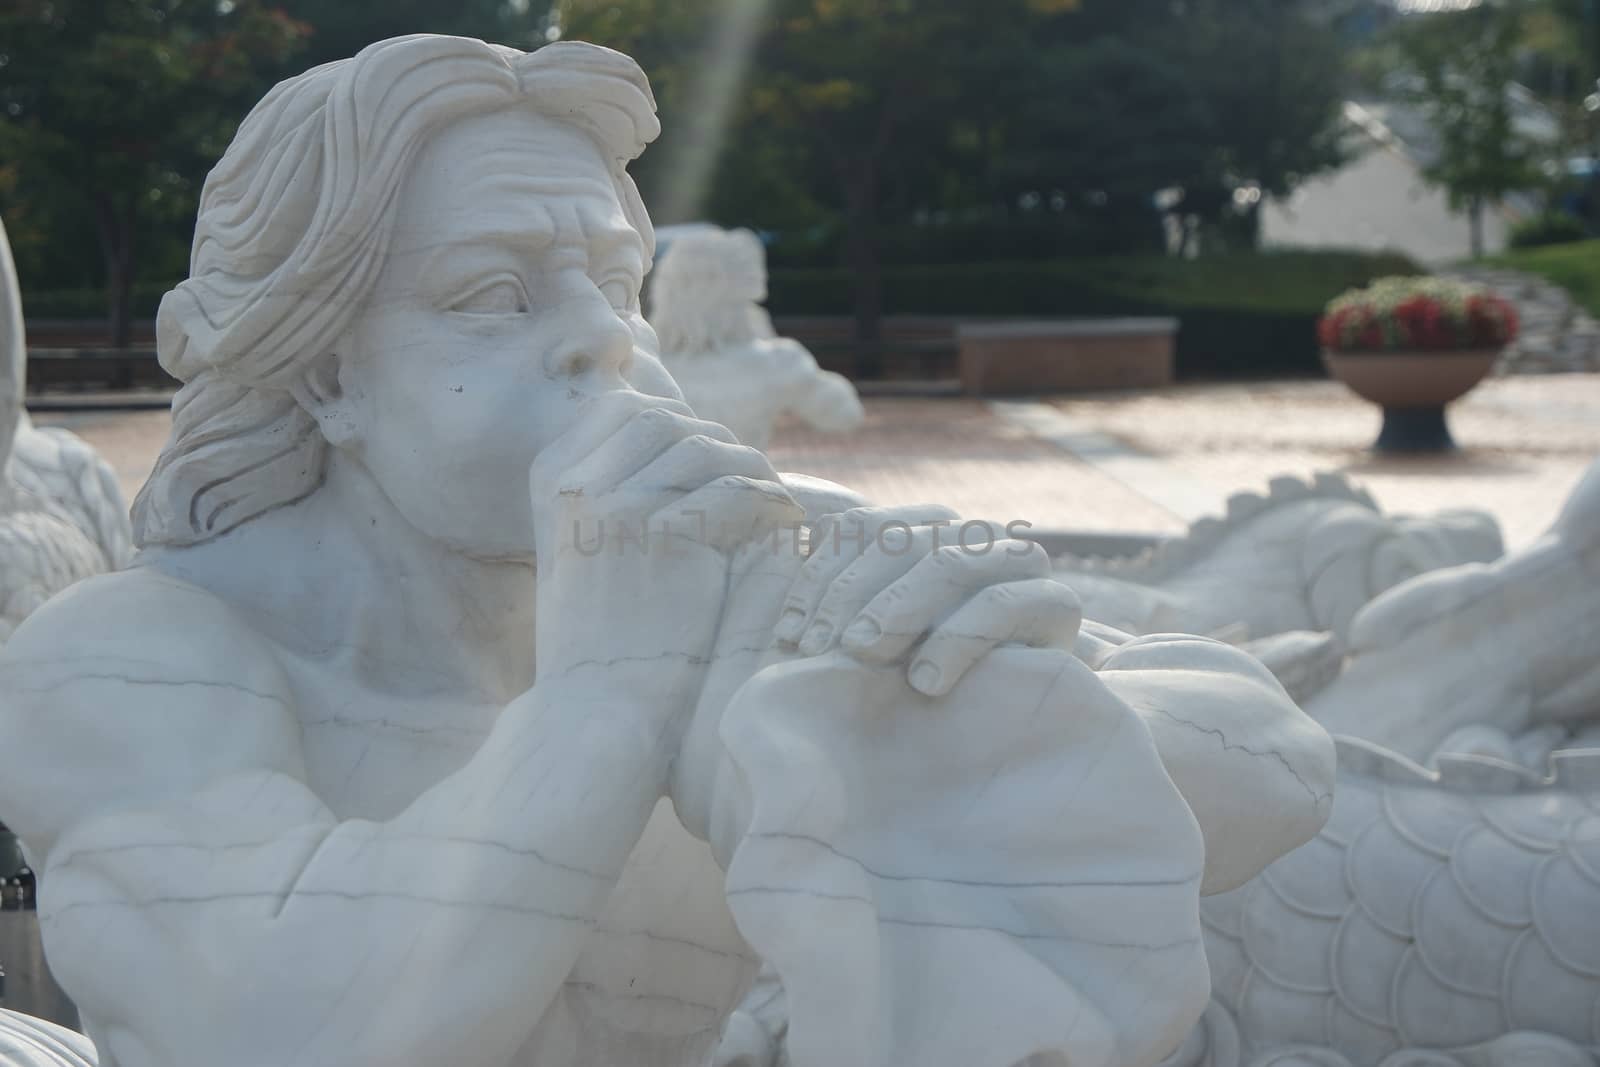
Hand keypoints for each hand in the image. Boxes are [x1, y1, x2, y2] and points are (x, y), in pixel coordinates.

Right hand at [530, 390, 803, 733]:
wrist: (595, 711)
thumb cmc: (599, 639)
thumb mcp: (581, 548)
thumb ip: (610, 491)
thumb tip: (679, 438)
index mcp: (551, 478)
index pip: (621, 406)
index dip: (674, 420)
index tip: (705, 453)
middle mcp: (577, 479)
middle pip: (667, 419)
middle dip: (715, 441)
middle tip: (750, 478)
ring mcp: (619, 501)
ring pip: (707, 447)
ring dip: (752, 469)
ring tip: (774, 502)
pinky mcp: (667, 532)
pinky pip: (737, 488)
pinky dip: (771, 502)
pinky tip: (786, 524)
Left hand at [772, 507, 1081, 694]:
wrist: (1019, 723)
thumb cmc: (922, 687)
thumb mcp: (872, 649)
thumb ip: (835, 618)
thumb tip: (776, 619)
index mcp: (921, 533)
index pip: (861, 528)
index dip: (817, 577)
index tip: (788, 636)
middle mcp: (969, 536)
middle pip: (901, 540)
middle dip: (849, 595)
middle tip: (815, 650)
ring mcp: (1016, 563)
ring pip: (950, 562)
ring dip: (898, 608)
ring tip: (860, 656)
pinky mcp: (1056, 604)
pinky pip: (1004, 604)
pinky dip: (956, 639)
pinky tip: (922, 683)